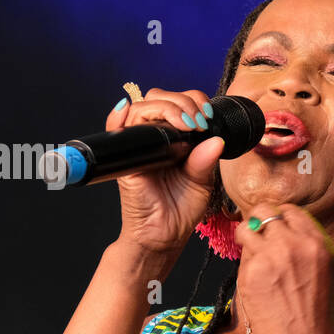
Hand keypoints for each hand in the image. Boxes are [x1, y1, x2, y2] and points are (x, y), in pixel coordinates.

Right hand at [108, 88, 225, 254]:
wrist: (164, 235)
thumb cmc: (181, 210)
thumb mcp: (202, 182)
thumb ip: (205, 160)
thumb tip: (216, 139)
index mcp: (176, 138)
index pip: (180, 104)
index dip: (193, 102)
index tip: (208, 116)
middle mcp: (156, 137)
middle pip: (160, 98)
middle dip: (182, 102)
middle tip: (198, 120)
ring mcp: (139, 144)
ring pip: (142, 107)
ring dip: (165, 107)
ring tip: (185, 123)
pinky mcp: (125, 157)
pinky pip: (116, 128)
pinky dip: (119, 115)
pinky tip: (130, 112)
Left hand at [232, 202, 333, 333]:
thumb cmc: (314, 318)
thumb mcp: (322, 274)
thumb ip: (303, 249)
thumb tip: (276, 234)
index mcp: (319, 243)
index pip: (291, 211)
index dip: (278, 219)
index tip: (272, 230)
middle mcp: (296, 243)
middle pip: (266, 211)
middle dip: (258, 222)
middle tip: (256, 239)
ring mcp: (272, 255)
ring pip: (247, 227)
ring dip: (246, 240)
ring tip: (252, 260)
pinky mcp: (252, 270)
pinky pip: (241, 254)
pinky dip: (243, 264)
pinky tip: (253, 283)